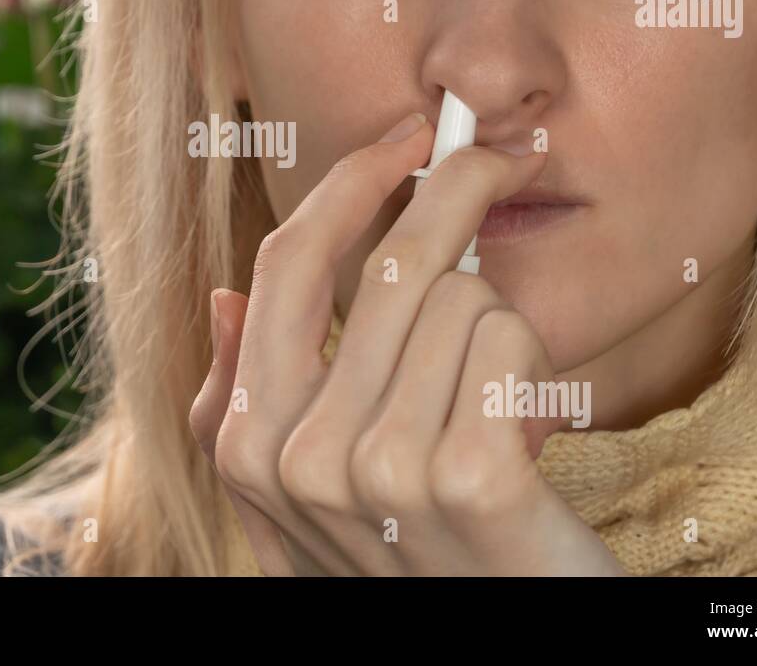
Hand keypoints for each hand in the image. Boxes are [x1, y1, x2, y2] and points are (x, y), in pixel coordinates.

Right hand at [189, 113, 628, 575]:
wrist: (496, 638)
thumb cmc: (409, 557)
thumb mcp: (297, 498)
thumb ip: (242, 405)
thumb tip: (224, 301)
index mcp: (249, 442)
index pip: (284, 265)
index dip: (348, 184)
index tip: (401, 140)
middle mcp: (299, 457)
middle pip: (384, 263)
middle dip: (454, 185)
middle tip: (505, 157)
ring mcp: (379, 472)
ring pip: (459, 299)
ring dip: (497, 333)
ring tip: (495, 402)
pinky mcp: (469, 480)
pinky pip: (506, 338)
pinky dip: (531, 368)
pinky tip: (528, 431)